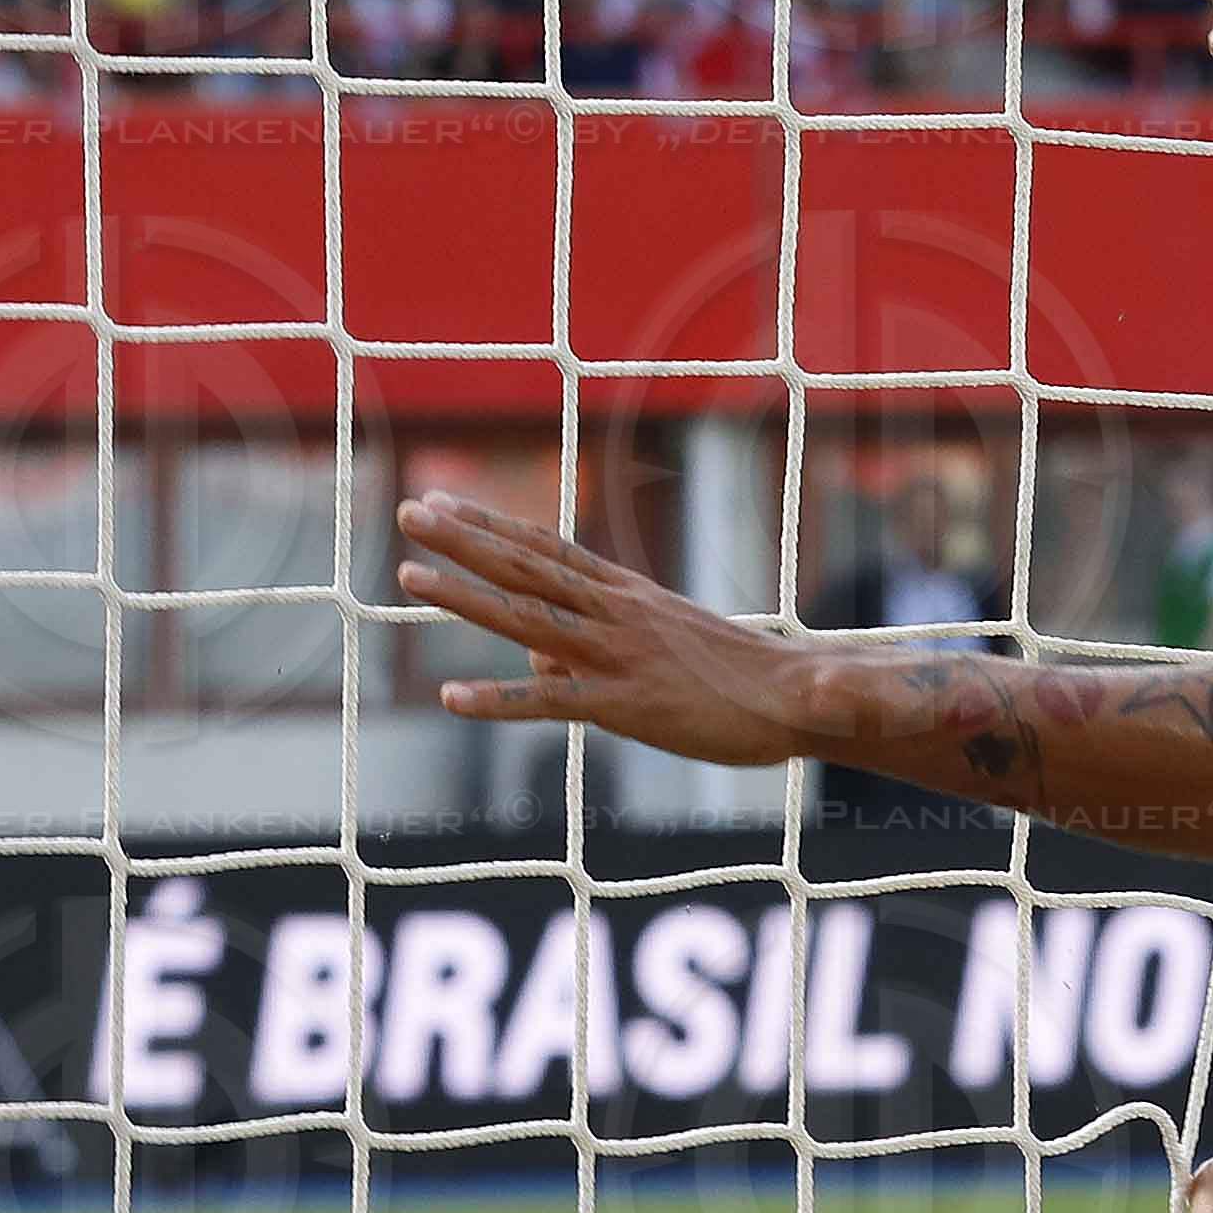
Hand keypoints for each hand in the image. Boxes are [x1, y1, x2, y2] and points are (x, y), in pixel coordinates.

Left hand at [397, 493, 811, 769]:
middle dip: (466, 539)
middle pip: (529, 570)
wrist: (805, 703)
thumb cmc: (745, 681)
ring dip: (467, 595)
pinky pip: (553, 702)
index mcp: (632, 596)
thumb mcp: (672, 649)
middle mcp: (618, 617)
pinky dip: (502, 701)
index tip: (445, 503)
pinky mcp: (627, 709)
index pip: (551, 551)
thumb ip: (599, 652)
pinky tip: (452, 700)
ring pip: (529, 620)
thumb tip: (541, 661)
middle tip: (409, 510)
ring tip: (407, 574)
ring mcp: (619, 660)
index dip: (496, 526)